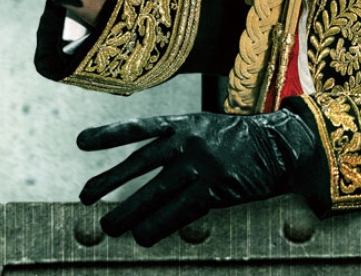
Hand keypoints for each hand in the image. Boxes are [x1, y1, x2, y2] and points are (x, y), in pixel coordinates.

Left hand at [77, 110, 320, 245]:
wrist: (280, 146)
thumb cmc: (236, 140)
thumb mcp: (204, 127)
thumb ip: (175, 143)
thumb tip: (139, 168)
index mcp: (183, 122)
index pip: (140, 128)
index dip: (110, 134)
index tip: (81, 143)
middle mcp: (189, 141)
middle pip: (141, 163)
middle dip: (110, 180)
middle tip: (85, 196)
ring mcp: (203, 165)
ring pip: (157, 192)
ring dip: (130, 211)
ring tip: (109, 227)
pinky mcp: (217, 188)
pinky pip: (181, 211)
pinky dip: (160, 225)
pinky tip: (143, 237)